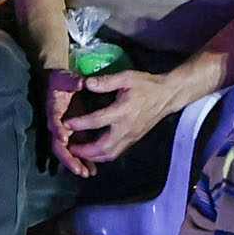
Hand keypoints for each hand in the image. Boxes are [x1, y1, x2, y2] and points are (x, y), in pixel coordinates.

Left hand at [46, 66, 170, 176]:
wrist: (167, 96)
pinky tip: (92, 152)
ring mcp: (131, 137)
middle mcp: (127, 128)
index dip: (80, 123)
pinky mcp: (133, 140)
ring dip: (92, 157)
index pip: (98, 121)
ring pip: (110, 154)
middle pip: (103, 147)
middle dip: (84, 151)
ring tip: (78, 153)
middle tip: (68, 148)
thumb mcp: (127, 77)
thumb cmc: (146, 85)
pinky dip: (102, 156)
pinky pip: (116, 153)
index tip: (65, 123)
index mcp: (123, 111)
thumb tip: (87, 83)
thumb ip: (106, 81)